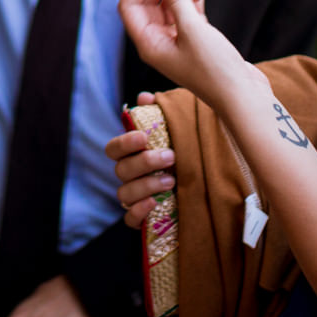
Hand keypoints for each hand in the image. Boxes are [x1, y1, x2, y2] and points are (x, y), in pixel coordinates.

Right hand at [106, 92, 175, 230]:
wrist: (203, 188)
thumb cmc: (183, 153)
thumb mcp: (176, 131)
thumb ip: (160, 113)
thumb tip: (144, 97)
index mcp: (131, 155)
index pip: (113, 149)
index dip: (125, 143)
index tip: (144, 137)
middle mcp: (128, 176)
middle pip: (121, 170)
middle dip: (145, 163)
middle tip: (170, 157)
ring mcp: (133, 198)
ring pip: (125, 194)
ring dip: (146, 186)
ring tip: (171, 180)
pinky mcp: (142, 219)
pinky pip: (129, 219)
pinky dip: (138, 212)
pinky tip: (153, 204)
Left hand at [119, 0, 244, 100]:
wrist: (243, 97)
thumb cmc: (215, 70)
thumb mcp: (193, 29)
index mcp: (148, 44)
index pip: (130, 7)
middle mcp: (158, 43)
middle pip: (149, 4)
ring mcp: (177, 43)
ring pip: (169, 7)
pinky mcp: (196, 42)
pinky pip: (187, 14)